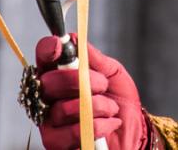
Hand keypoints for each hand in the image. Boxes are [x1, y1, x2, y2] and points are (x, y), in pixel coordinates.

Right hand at [36, 34, 147, 149]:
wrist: (134, 131)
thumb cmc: (119, 100)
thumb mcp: (113, 73)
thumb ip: (94, 58)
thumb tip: (75, 39)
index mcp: (60, 74)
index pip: (44, 58)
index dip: (47, 49)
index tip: (59, 45)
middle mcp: (49, 97)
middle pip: (48, 82)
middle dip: (79, 80)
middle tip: (102, 85)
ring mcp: (50, 121)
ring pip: (62, 109)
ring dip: (96, 106)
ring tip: (111, 108)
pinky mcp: (56, 143)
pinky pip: (71, 134)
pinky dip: (97, 126)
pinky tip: (109, 123)